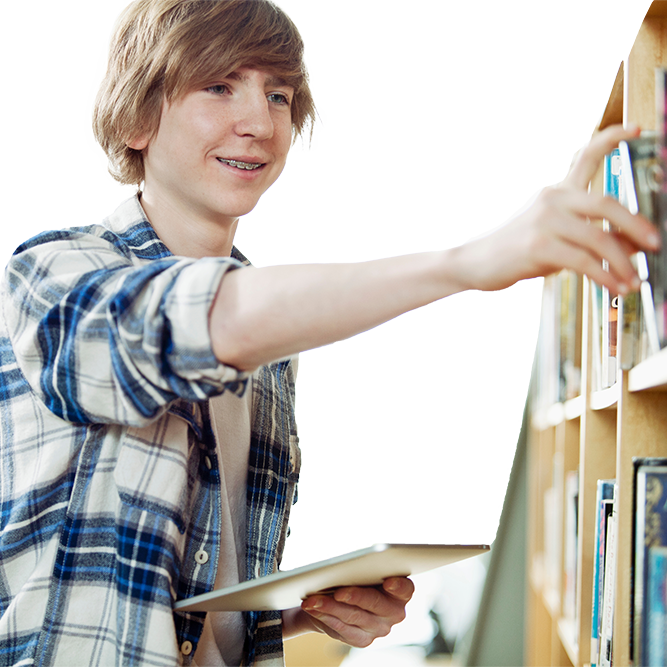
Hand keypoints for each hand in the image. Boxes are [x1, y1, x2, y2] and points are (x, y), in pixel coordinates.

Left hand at [287, 577, 414, 647]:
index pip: (406, 589)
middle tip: (338, 592)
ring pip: (354, 617)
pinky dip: (325, 616)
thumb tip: (345, 569)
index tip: (388, 581)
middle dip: (356, 597)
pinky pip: (342, 629)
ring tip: (312, 599)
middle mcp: (394, 613)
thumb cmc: (357, 577)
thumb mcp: (363, 570)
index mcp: (401, 592)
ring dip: (330, 607)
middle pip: (376, 604)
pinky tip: (313, 608)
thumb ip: (363, 569)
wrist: (342, 599)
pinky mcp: (362, 640)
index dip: (398, 586)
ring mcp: (379, 629)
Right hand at [453, 124, 660, 294]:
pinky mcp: (538, 246)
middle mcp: (553, 200)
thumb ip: (593, 236)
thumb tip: (635, 247)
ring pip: (599, 237)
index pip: (587, 156)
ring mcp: (544, 221)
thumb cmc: (520, 251)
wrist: (478, 263)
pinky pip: (584, 262)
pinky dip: (605, 277)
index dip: (612, 138)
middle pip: (607, 204)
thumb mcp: (557, 238)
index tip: (636, 129)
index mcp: (558, 192)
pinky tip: (614, 288)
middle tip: (656, 245)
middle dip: (637, 226)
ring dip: (623, 263)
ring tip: (634, 281)